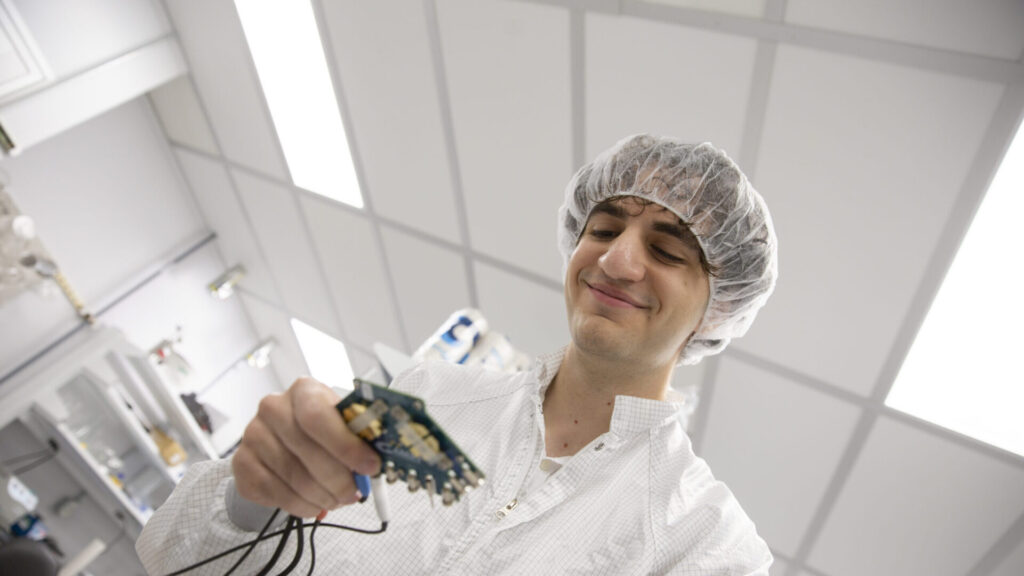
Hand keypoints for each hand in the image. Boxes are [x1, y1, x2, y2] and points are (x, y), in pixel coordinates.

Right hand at [232, 377, 380, 517]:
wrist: (283, 441)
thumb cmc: (322, 432)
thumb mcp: (344, 425)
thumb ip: (359, 438)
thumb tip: (377, 463)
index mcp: (303, 390)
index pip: (318, 416)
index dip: (346, 445)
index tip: (369, 466)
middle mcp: (272, 408)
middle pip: (308, 451)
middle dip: (338, 479)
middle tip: (354, 493)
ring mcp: (253, 435)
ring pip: (293, 477)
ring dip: (322, 496)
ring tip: (336, 499)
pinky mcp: (241, 464)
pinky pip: (275, 493)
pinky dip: (301, 505)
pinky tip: (314, 503)